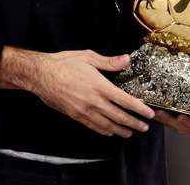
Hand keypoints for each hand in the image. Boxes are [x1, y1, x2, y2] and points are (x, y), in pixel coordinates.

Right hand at [0, 47, 154, 137]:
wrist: (41, 75)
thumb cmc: (63, 64)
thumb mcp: (88, 57)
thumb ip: (109, 62)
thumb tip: (125, 60)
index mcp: (99, 85)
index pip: (125, 100)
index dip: (139, 108)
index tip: (149, 113)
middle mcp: (94, 101)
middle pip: (119, 116)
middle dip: (134, 122)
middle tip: (144, 127)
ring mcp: (84, 110)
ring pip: (107, 124)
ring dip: (121, 129)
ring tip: (131, 132)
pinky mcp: (75, 115)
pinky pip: (93, 126)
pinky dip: (104, 130)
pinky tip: (110, 131)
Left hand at [153, 58, 189, 134]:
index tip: (181, 117)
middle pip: (189, 127)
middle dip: (174, 123)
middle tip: (162, 114)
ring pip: (179, 127)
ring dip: (167, 121)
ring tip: (156, 112)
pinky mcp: (181, 117)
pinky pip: (172, 123)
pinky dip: (164, 119)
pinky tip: (155, 111)